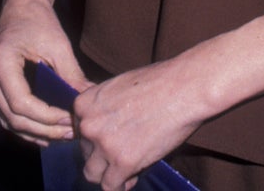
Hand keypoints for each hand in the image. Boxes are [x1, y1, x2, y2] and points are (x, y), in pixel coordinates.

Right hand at [0, 0, 88, 143]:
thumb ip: (71, 74)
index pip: (21, 103)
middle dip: (44, 129)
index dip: (47, 117)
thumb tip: (88, 99)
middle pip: (13, 117)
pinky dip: (26, 126)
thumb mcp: (58, 45)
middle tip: (71, 132)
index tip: (70, 120)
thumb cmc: (39, 20)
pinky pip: (6, 115)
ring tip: (63, 134)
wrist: (22, 4)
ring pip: (8, 121)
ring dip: (36, 132)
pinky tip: (46, 132)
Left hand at [74, 59, 205, 190]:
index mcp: (85, 103)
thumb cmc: (158, 83)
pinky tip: (131, 178)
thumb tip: (102, 132)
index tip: (111, 138)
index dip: (96, 137)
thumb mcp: (119, 87)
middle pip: (85, 152)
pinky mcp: (123, 163)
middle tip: (124, 151)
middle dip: (102, 155)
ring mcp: (104, 145)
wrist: (183, 88)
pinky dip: (120, 186)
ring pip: (92, 173)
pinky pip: (110, 187)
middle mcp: (89, 125)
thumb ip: (104, 109)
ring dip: (107, 173)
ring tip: (125, 168)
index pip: (79, 131)